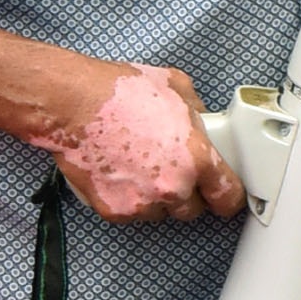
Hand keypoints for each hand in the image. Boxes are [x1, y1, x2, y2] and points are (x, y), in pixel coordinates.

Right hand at [42, 63, 239, 221]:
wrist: (73, 104)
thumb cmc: (118, 92)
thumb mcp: (175, 87)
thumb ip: (196, 111)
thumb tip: (200, 121)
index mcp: (197, 158)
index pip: (227, 197)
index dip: (227, 198)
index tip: (224, 198)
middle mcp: (173, 186)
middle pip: (192, 210)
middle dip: (185, 192)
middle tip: (169, 169)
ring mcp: (143, 202)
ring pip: (160, 212)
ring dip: (154, 197)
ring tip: (137, 165)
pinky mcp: (116, 210)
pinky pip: (131, 212)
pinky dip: (127, 198)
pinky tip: (118, 172)